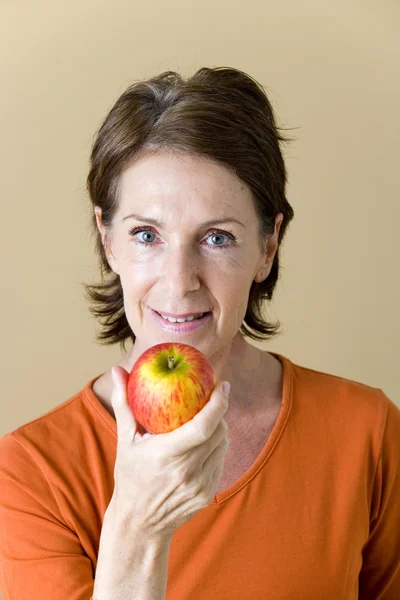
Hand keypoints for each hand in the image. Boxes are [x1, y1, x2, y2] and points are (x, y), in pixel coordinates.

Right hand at [107, 365, 229, 542]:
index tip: (223, 385)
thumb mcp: (124, 440)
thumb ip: (123, 403)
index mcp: (166, 455)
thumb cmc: (129, 476)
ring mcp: (200, 485)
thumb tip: (117, 369)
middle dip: (220, 411)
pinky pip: (221, 460)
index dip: (218, 403)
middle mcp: (186, 472)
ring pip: (224, 445)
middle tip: (215, 395)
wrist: (139, 524)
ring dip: (221, 427)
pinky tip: (206, 441)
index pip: (203, 426)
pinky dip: (217, 446)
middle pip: (219, 432)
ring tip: (209, 417)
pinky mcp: (208, 494)